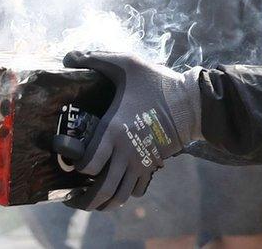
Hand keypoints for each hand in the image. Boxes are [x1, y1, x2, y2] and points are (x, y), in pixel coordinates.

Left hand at [58, 51, 201, 210]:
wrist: (192, 101)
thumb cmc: (157, 82)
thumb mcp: (127, 64)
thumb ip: (96, 59)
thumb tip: (69, 57)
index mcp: (114, 130)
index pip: (88, 165)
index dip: (77, 168)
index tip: (72, 161)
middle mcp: (126, 152)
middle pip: (102, 190)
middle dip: (84, 202)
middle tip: (72, 201)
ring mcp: (141, 162)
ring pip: (119, 196)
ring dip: (103, 204)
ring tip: (92, 203)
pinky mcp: (153, 165)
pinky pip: (136, 190)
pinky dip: (124, 194)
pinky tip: (117, 188)